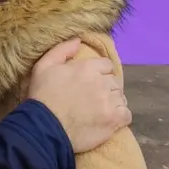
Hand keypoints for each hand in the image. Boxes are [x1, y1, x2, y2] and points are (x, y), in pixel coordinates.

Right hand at [28, 39, 130, 153]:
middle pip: (114, 82)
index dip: (100, 72)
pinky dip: (120, 117)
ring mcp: (109, 101)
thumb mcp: (43, 66)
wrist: (43, 128)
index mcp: (88, 67)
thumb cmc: (42, 97)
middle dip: (107, 88)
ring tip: (100, 110)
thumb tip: (78, 40)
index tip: (91, 82)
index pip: (107, 65)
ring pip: (121, 98)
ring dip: (113, 102)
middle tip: (94, 98)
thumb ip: (62, 50)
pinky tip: (109, 120)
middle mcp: (102, 82)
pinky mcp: (113, 120)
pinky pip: (126, 115)